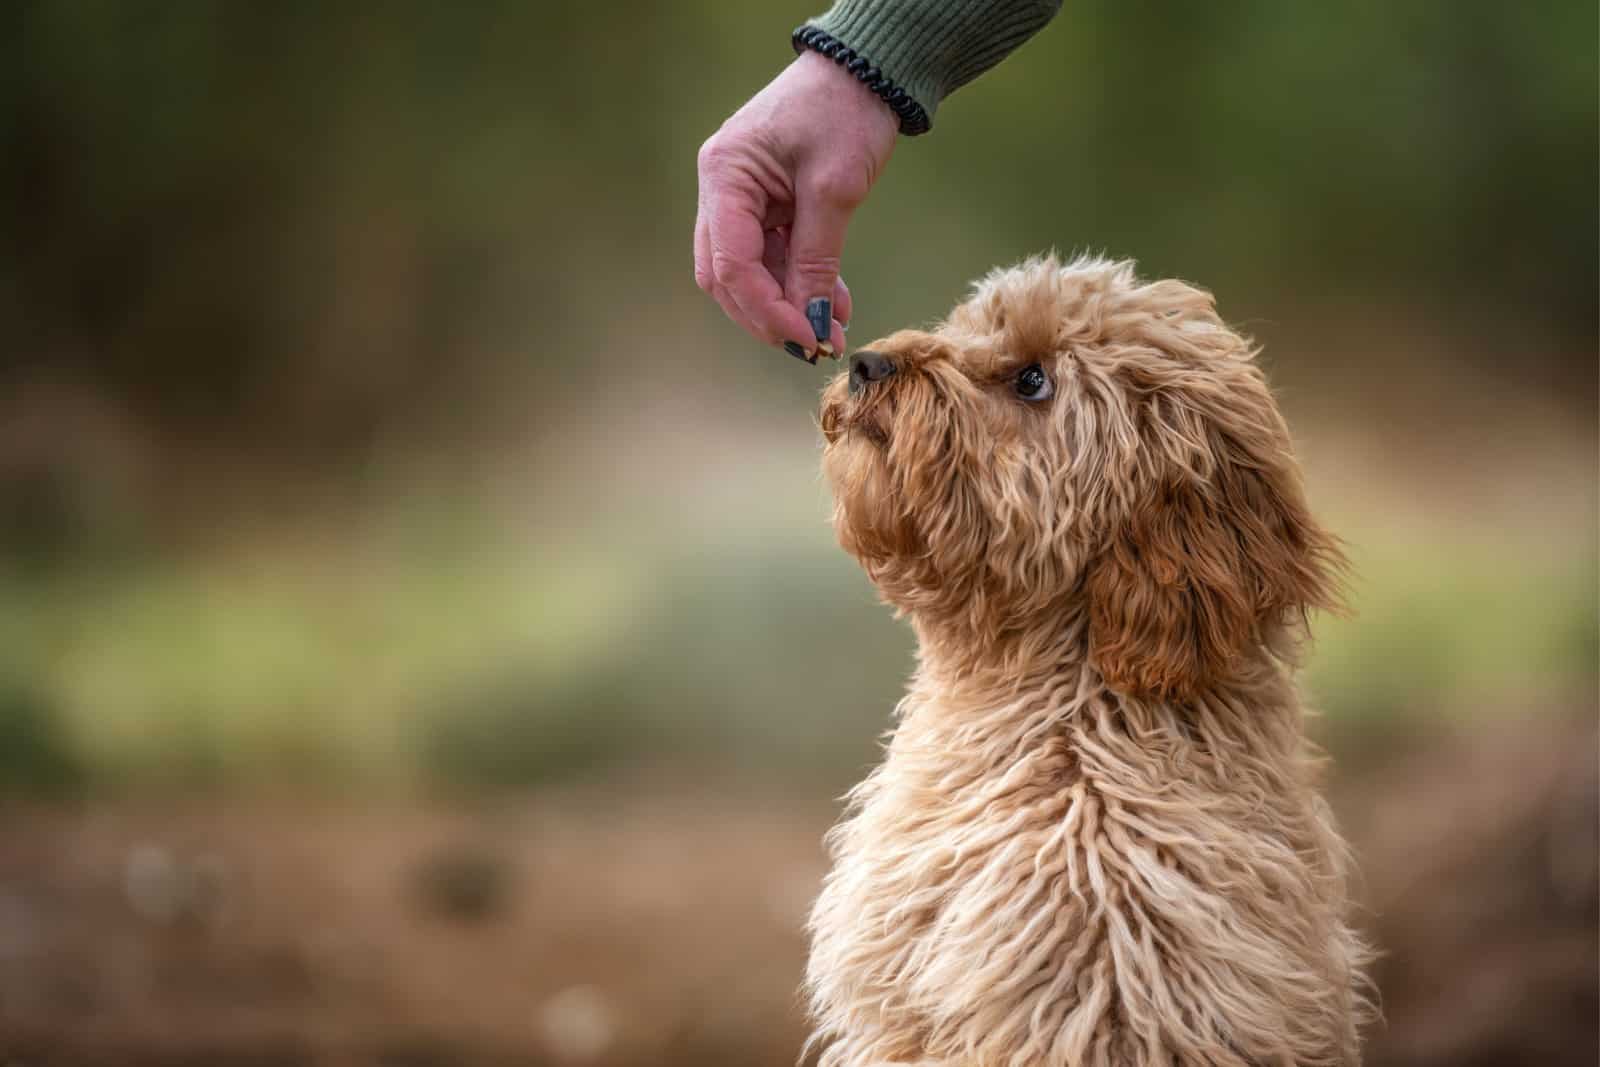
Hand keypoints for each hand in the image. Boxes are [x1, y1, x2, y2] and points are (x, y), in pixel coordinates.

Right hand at [695, 50, 897, 359]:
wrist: (866, 71)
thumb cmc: (846, 112)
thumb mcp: (835, 190)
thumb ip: (816, 260)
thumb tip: (812, 322)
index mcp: (725, 176)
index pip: (731, 264)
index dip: (767, 310)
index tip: (808, 337)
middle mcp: (721, 189)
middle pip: (727, 276)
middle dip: (769, 316)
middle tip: (814, 343)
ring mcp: (740, 197)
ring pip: (750, 272)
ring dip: (789, 304)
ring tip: (834, 326)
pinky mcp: (766, 204)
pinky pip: (774, 256)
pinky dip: (801, 281)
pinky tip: (835, 302)